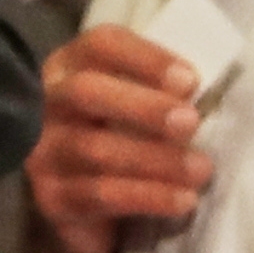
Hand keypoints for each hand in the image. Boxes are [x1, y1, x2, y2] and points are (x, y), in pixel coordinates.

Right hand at [27, 27, 211, 252]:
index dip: (146, 58)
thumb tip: (209, 94)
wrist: (85, 207)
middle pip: (87, 91)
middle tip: (191, 123)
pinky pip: (100, 196)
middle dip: (145, 106)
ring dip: (156, 159)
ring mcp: (43, 151)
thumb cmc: (121, 138)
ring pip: (95, 149)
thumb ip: (163, 90)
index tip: (191, 80)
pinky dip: (148, 197)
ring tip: (200, 169)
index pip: (101, 45)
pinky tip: (182, 200)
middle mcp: (48, 103)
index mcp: (71, 66)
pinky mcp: (52, 198)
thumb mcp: (136, 103)